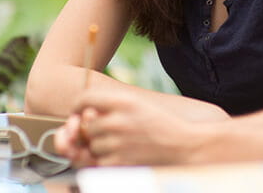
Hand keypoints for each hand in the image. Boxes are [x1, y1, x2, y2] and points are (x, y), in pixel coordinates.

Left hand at [55, 89, 198, 166]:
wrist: (183, 145)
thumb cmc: (159, 125)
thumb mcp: (137, 104)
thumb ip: (109, 106)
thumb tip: (80, 116)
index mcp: (124, 101)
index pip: (84, 98)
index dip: (78, 105)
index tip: (80, 111)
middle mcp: (118, 120)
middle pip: (87, 125)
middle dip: (95, 130)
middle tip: (114, 131)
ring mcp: (117, 143)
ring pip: (92, 145)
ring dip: (101, 147)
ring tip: (124, 143)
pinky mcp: (118, 163)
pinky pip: (98, 162)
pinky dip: (108, 161)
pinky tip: (126, 155)